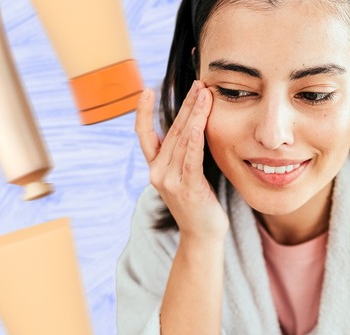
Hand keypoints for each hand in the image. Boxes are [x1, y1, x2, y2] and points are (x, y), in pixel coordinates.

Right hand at [135, 81, 228, 241]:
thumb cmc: (198, 203)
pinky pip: (191, 157)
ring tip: (205, 94)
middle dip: (187, 105)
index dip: (144, 112)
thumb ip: (182, 154)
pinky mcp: (188, 188)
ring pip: (184, 140)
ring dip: (195, 114)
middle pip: (173, 131)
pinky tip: (200, 122)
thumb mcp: (185, 175)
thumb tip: (190, 127)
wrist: (203, 235)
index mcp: (155, 168)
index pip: (145, 134)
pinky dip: (196, 138)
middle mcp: (158, 172)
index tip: (147, 90)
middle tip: (198, 83)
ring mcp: (170, 181)